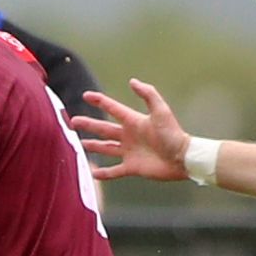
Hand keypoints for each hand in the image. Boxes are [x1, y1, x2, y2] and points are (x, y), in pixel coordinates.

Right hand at [72, 79, 190, 183]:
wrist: (181, 158)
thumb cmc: (173, 134)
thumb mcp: (161, 111)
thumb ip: (148, 94)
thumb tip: (132, 81)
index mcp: (134, 121)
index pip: (112, 109)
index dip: (100, 101)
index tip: (86, 95)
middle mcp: (129, 136)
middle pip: (104, 129)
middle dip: (89, 124)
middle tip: (73, 122)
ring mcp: (129, 152)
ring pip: (106, 148)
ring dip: (93, 146)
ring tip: (80, 144)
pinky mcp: (132, 167)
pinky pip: (114, 170)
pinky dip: (104, 173)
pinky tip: (93, 172)